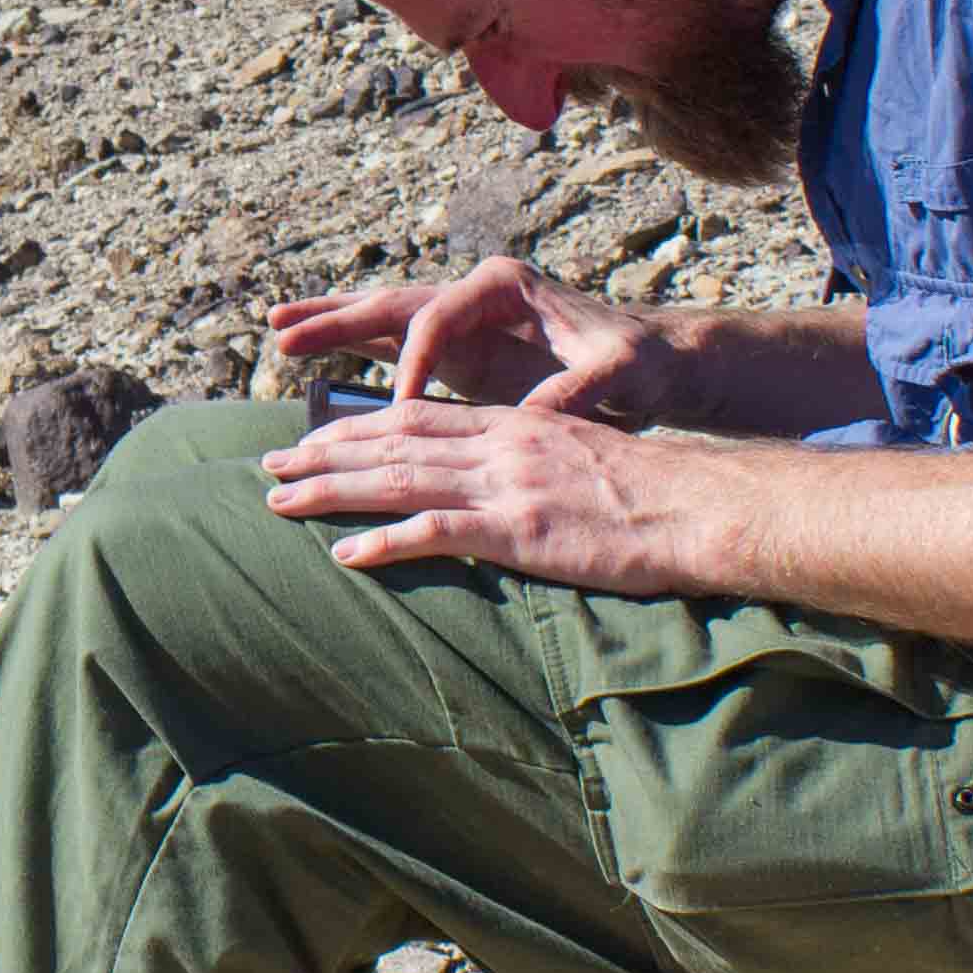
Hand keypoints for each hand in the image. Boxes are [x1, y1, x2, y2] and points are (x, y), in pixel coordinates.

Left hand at [258, 397, 716, 588]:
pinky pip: (438, 532)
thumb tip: (490, 486)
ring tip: (279, 499)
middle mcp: (500, 446)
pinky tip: (345, 555)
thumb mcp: (579, 460)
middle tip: (270, 464)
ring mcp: (507, 487)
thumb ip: (528, 464)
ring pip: (399, 480)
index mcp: (513, 426)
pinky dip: (386, 543)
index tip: (311, 437)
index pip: (416, 418)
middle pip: (392, 442)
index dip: (356, 427)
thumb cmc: (653, 494)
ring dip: (331, 491)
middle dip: (324, 452)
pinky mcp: (521, 531)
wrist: (702, 506)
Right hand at [265, 257, 665, 415]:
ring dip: (332, 325)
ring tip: (277, 331)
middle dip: (337, 318)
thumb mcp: (617, 373)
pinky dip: (355, 348)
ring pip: (383, 317)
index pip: (437, 318)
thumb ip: (576, 391)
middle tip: (282, 330)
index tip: (401, 410)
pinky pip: (394, 343)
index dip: (414, 363)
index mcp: (504, 286)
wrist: (655, 362)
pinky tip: (311, 357)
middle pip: (392, 303)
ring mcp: (462, 317)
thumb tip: (530, 417)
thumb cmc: (640, 363)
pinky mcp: (458, 347)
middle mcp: (473, 293)